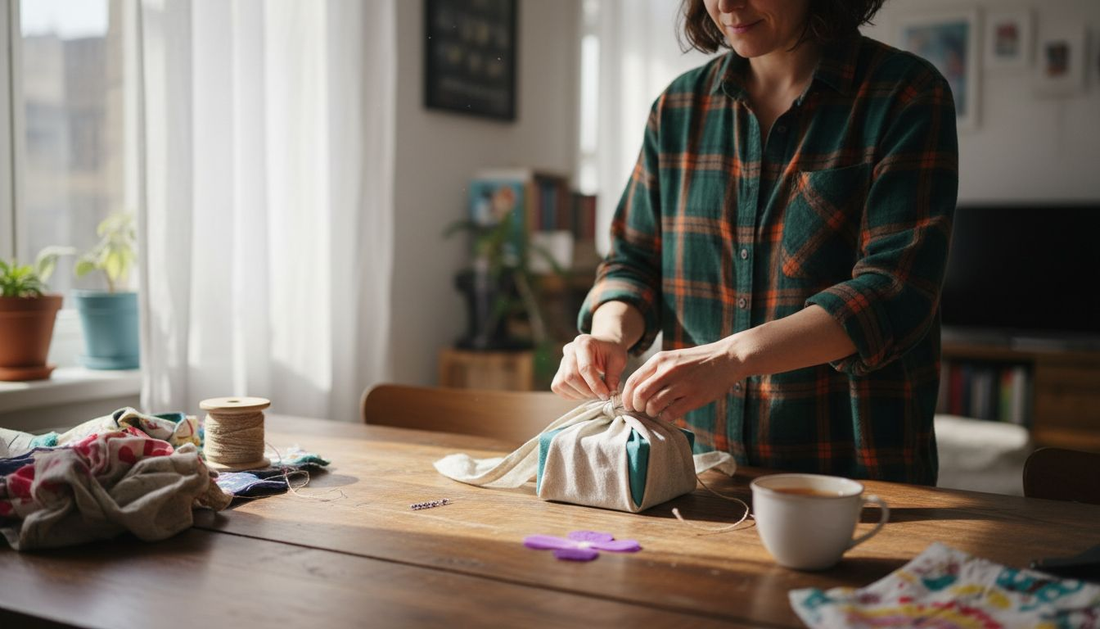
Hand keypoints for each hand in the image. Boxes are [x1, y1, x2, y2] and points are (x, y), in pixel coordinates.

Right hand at [551, 334, 628, 400]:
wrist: (603, 345)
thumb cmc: (611, 351)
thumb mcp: (618, 360)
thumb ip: (614, 376)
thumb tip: (610, 393)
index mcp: (584, 343)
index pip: (585, 368)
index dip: (595, 385)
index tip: (606, 395)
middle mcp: (569, 350)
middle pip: (571, 376)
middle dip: (587, 391)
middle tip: (600, 396)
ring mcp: (562, 360)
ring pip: (562, 383)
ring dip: (579, 394)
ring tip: (593, 394)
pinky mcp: (559, 370)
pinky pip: (558, 387)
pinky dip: (571, 394)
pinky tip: (584, 393)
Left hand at [621, 339, 742, 420]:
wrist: (726, 358)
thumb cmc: (696, 361)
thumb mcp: (672, 358)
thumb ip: (654, 371)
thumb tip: (634, 391)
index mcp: (660, 360)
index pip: (633, 381)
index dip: (626, 397)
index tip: (628, 404)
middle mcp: (669, 370)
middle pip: (640, 395)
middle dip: (637, 407)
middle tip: (641, 410)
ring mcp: (682, 384)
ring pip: (653, 405)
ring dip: (651, 412)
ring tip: (657, 411)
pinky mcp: (695, 397)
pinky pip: (671, 413)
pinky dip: (666, 417)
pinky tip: (670, 413)